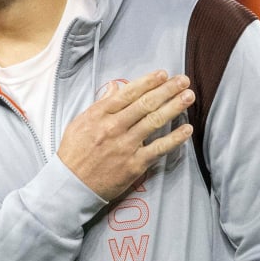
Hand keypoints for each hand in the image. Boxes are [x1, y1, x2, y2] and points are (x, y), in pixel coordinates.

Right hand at [57, 71, 193, 201]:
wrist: (71, 186)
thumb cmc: (73, 154)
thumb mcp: (78, 124)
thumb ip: (99, 105)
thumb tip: (114, 88)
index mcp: (98, 116)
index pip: (128, 94)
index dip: (147, 82)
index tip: (163, 74)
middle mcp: (113, 128)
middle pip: (145, 104)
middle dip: (167, 90)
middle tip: (183, 80)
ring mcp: (125, 146)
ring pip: (154, 121)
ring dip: (174, 107)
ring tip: (189, 96)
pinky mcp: (134, 164)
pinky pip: (159, 148)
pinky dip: (175, 138)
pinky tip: (187, 129)